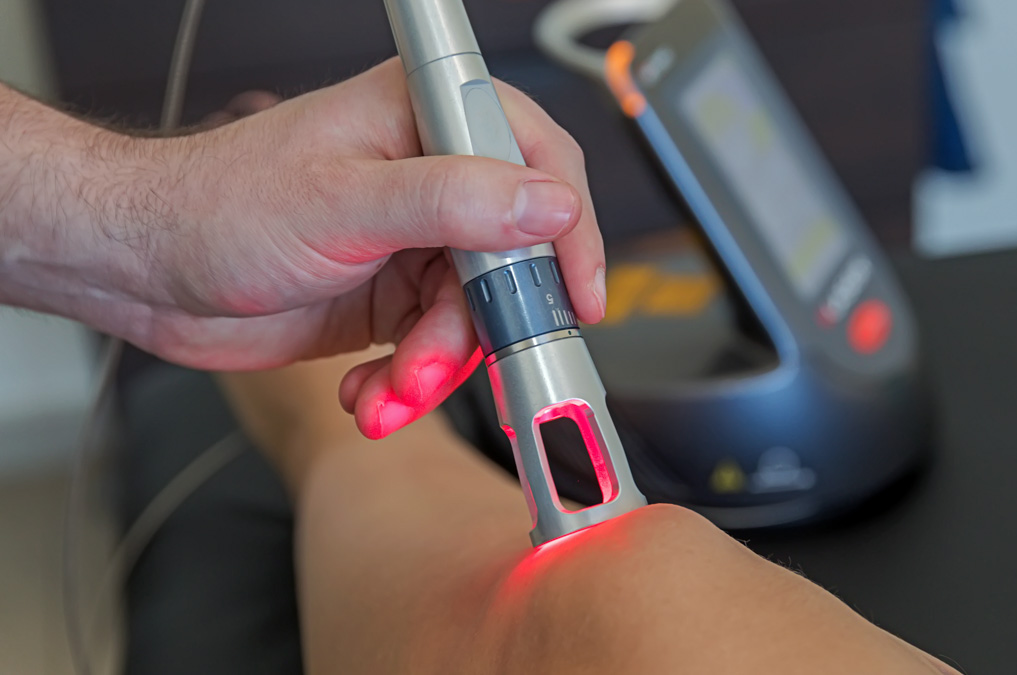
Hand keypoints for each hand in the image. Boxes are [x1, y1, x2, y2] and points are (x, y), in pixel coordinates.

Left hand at [8, 60, 604, 438]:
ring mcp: (415, 242)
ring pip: (477, 317)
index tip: (578, 295)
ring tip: (387, 390)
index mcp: (424, 118)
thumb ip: (453, 201)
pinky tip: (369, 392)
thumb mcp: (343, 202)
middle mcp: (431, 178)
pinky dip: (410, 383)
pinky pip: (438, 349)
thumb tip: (548, 207)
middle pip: (514, 258)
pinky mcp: (395, 298)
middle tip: (438, 362)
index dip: (569, 231)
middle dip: (479, 328)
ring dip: (435, 368)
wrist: (146, 273)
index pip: (539, 162)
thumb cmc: (217, 206)